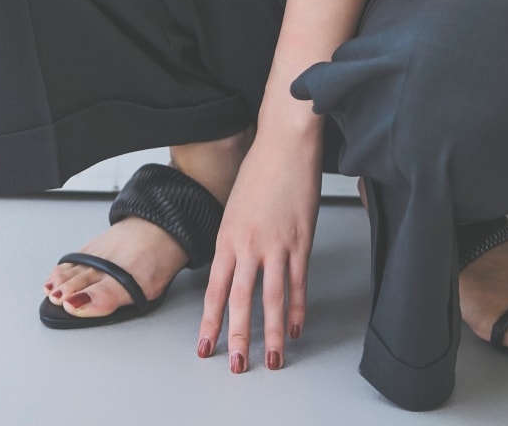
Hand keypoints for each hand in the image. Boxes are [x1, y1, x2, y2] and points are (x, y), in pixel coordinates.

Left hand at [197, 129, 321, 372]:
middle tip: (238, 364)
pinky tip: (296, 327)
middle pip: (241, 300)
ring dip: (271, 333)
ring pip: (272, 298)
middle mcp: (248, 244)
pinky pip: (299, 282)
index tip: (206, 345)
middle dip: (238, 336)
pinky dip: (298, 308)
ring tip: (274, 359)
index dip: (210, 321)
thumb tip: (234, 266)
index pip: (215, 289)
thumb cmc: (259, 169)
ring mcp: (276, 244)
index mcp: (226, 236)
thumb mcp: (235, 207)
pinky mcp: (301, 240)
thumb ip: (234, 239)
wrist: (284, 143)